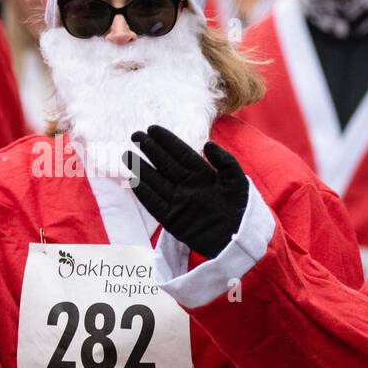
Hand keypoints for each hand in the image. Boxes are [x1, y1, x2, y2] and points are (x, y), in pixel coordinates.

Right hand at [123, 125, 249, 258]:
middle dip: (150, 149)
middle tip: (135, 135)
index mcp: (202, 173)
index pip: (181, 153)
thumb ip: (224, 161)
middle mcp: (187, 185)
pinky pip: (154, 204)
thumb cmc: (240, 208)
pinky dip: (144, 193)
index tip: (152, 129)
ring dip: (141, 169)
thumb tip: (208, 144)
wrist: (239, 239)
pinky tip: (133, 181)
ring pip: (156, 181)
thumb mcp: (237, 181)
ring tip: (127, 155)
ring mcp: (178, 202)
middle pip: (165, 164)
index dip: (167, 140)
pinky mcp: (173, 219)